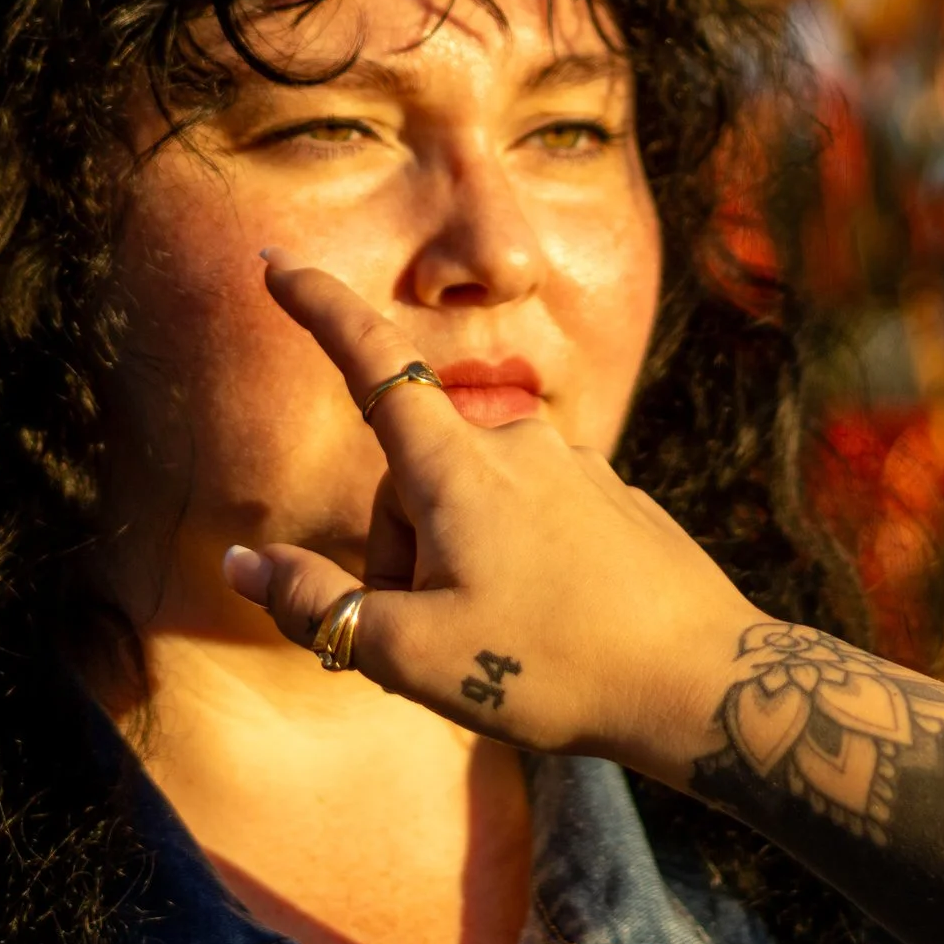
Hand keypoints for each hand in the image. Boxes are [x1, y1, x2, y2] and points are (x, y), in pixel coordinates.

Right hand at [224, 251, 768, 782]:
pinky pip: (529, 518)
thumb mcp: (411, 655)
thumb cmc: (551, 669)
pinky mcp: (612, 499)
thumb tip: (242, 564)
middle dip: (396, 547)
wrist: (701, 682)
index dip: (318, 310)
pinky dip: (510, 563)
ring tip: (496, 644)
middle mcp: (516, 445)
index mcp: (457, 467)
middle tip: (428, 636)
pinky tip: (548, 632)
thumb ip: (319, 607)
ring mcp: (573, 467)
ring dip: (454, 559)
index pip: (371, 364)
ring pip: (472, 500)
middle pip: (412, 476)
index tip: (278, 262)